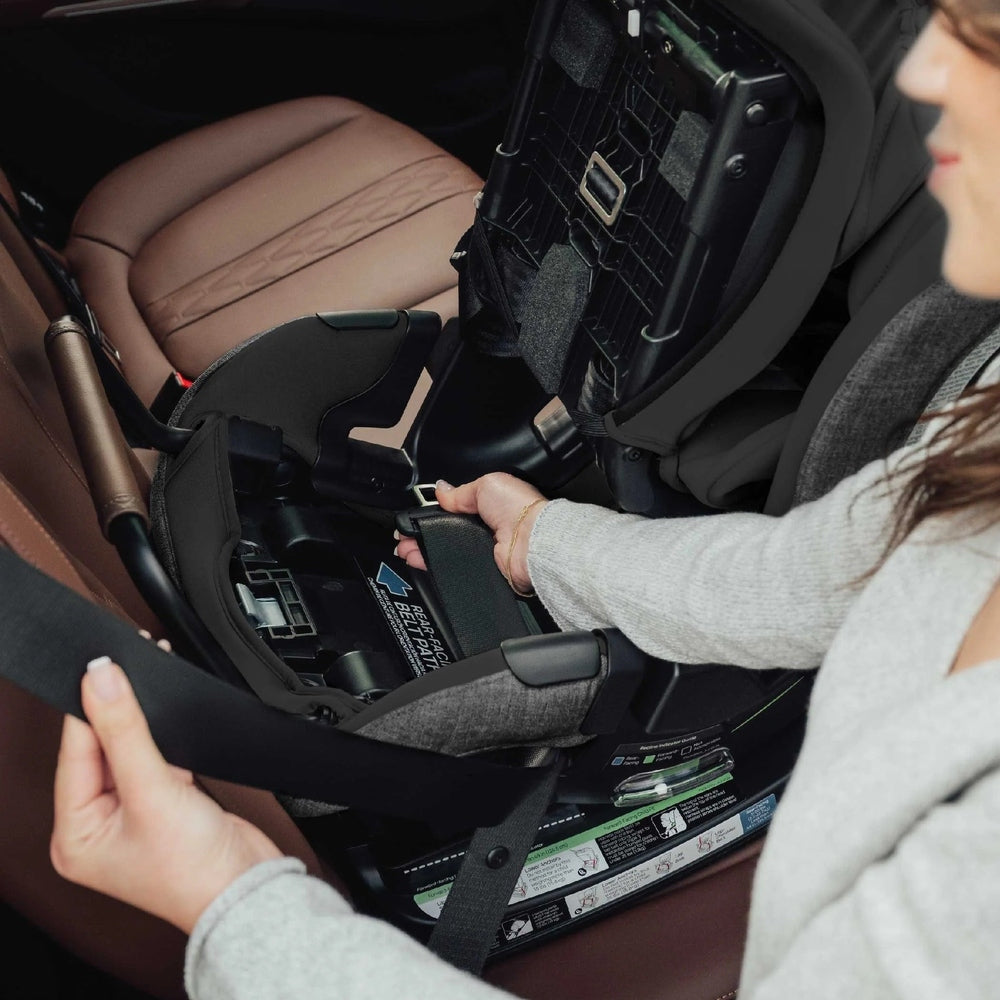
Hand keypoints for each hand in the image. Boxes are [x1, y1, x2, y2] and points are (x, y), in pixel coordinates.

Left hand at [51, 657, 282, 934]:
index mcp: (73, 836)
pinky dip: (163, 738)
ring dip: (140, 721)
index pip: (74, 753)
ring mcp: (131, 815)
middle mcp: (96, 827)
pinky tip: (172, 723)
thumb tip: (101, 679)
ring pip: (128, 750)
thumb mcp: (152, 791)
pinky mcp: (164, 804)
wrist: (248, 890)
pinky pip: (154, 758)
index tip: (102, 666)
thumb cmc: (193, 870)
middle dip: (116, 711)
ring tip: (153, 690)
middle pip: (98, 749)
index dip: (89, 708)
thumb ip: (125, 730)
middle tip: (129, 668)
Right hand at [396, 473, 548, 594]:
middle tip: (403, 536)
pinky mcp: (480, 571)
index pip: (452, 511)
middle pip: (444, 533)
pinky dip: (433, 565)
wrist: (533, 541)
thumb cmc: (519, 509)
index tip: (413, 519)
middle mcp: (484, 531)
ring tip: (404, 548)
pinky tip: (418, 560)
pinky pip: (451, 568)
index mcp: (488, 507)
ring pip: (444, 552)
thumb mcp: (486, 484)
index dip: (431, 515)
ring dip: (421, 550)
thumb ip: (460, 491)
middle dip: (420, 535)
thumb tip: (441, 489)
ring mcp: (481, 552)